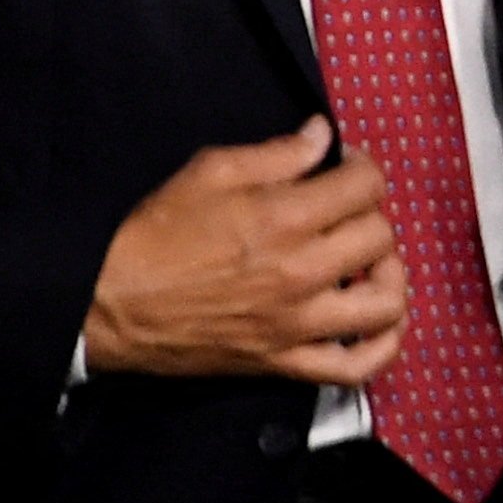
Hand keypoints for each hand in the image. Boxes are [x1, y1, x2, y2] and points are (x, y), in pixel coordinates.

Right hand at [83, 119, 407, 385]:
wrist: (113, 304)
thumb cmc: (156, 234)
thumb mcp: (210, 171)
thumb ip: (276, 153)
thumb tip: (323, 135)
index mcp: (285, 218)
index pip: (366, 186)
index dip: (363, 167)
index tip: (344, 168)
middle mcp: (303, 271)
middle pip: (381, 237)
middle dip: (370, 213)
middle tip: (345, 211)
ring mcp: (299, 323)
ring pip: (386, 302)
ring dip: (389, 276)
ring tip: (367, 262)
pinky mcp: (287, 362)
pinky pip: (356, 367)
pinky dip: (382, 347)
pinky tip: (379, 324)